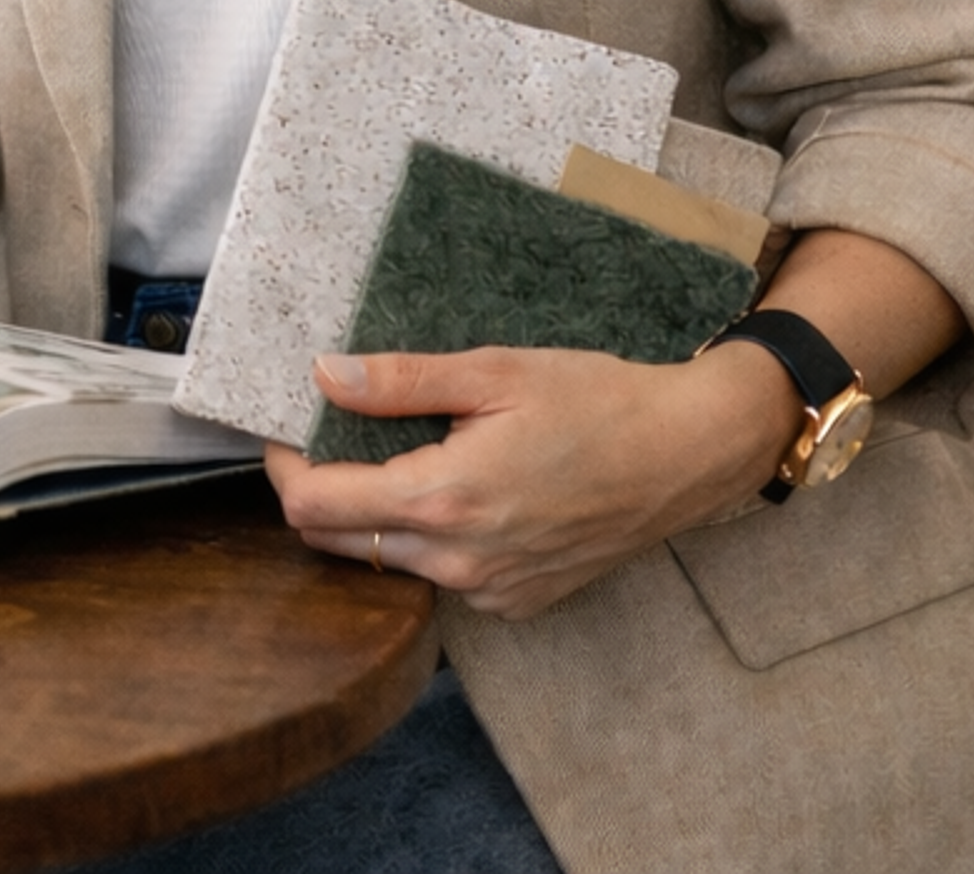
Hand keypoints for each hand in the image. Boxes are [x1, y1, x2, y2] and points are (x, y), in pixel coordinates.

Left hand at [266, 341, 807, 619]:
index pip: (312, 507)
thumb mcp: (495, 371)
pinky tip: (456, 493)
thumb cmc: (598, 401)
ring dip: (373, 517)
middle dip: (318, 492)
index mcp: (444, 500)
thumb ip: (400, 381)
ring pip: (388, 562)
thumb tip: (322, 375)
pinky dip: (428, 541)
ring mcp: (491, 591)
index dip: (285, 466)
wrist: (688, 455)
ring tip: (399, 458)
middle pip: (336, 542)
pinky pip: (441, 577)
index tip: (290, 428)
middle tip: (333, 438)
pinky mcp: (518, 602)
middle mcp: (460, 561)